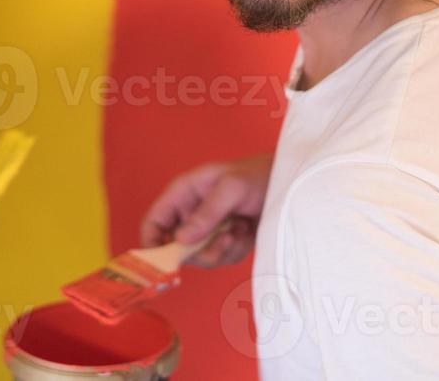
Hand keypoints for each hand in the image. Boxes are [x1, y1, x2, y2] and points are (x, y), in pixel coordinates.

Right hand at [139, 153, 272, 267]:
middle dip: (200, 251)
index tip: (163, 263)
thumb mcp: (232, 188)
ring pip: (201, 257)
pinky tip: (247, 231)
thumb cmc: (256, 175)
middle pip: (176, 248)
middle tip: (224, 239)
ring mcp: (207, 230)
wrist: (287, 186)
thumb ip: (207, 212)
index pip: (154, 222)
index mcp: (183, 194)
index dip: (151, 243)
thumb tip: (181, 240)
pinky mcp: (224, 242)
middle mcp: (190, 214)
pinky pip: (221, 258)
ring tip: (240, 228)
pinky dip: (236, 250)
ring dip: (223, 249)